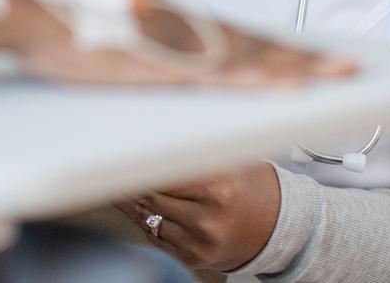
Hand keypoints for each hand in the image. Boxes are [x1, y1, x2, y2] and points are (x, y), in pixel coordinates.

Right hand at [21, 0, 351, 89]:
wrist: (25, 11)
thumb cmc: (54, 23)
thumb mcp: (103, 30)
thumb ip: (134, 36)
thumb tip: (145, 38)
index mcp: (166, 16)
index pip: (232, 34)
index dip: (273, 47)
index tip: (307, 56)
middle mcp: (179, 23)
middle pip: (253, 43)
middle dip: (302, 57)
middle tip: (348, 66)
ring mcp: (174, 43)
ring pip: (250, 58)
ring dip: (295, 68)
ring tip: (337, 78)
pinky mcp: (163, 65)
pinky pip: (225, 78)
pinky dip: (261, 82)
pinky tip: (288, 91)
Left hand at [114, 161, 281, 272]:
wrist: (276, 227)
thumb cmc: (249, 186)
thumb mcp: (230, 159)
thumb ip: (195, 149)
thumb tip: (152, 132)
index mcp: (218, 186)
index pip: (162, 170)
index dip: (139, 160)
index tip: (121, 149)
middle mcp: (209, 217)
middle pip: (150, 193)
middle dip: (129, 177)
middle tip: (112, 161)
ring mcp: (199, 242)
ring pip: (147, 215)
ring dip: (130, 198)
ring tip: (121, 180)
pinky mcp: (192, 258)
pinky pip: (154, 235)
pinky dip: (144, 218)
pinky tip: (140, 204)